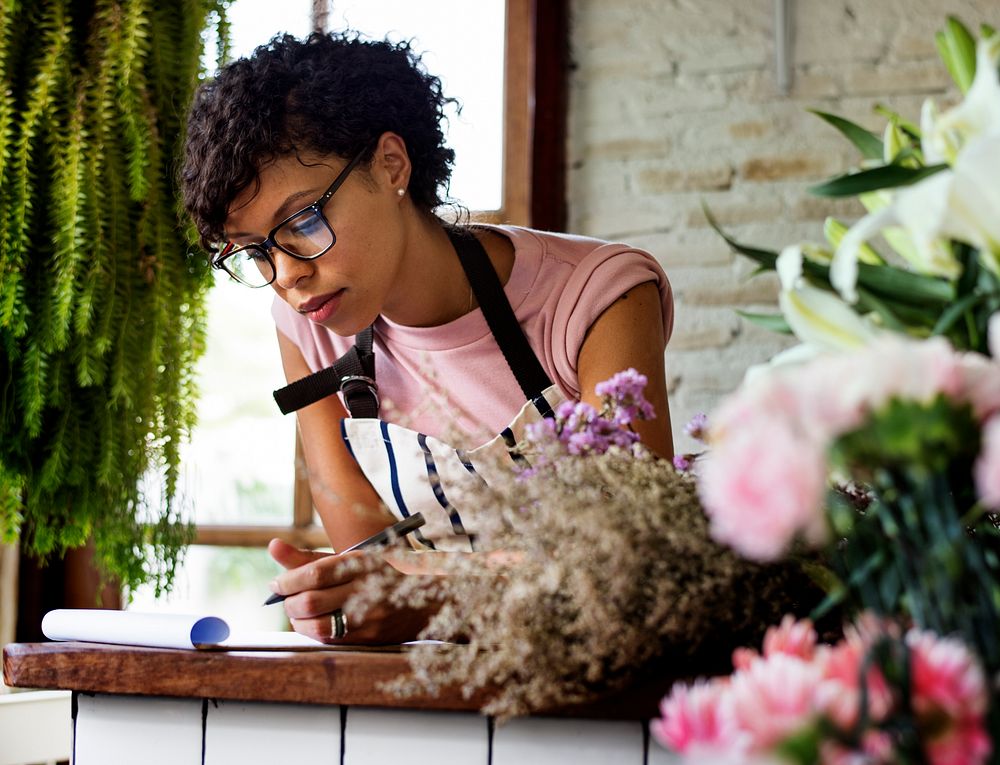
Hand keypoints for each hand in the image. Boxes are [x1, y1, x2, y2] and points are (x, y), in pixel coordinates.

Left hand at [267, 539, 430, 643]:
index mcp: (363, 563)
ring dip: (298, 621)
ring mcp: (368, 616)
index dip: (289, 579)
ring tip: (298, 612)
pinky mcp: (369, 638)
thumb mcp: (350, 559)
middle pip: (312, 601)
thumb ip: (309, 557)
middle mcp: (366, 589)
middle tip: (287, 599)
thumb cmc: (378, 575)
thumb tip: (272, 546)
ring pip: (317, 625)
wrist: (426, 600)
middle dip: (290, 602)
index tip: (277, 583)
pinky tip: (313, 623)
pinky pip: (329, 639)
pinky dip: (313, 632)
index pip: (316, 572)